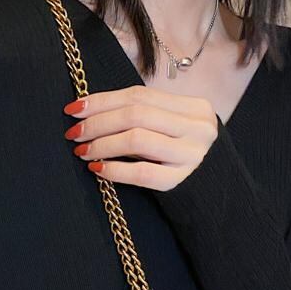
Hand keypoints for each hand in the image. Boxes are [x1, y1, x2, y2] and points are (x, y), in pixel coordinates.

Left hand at [65, 84, 217, 191]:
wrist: (216, 194)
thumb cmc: (185, 156)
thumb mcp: (177, 128)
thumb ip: (151, 115)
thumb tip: (95, 109)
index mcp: (194, 107)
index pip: (139, 95)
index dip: (104, 100)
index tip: (75, 107)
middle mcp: (196, 127)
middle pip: (136, 114)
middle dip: (98, 122)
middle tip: (73, 132)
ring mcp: (191, 155)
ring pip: (137, 139)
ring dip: (103, 144)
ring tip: (83, 151)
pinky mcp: (181, 182)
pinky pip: (141, 173)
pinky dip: (115, 170)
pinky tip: (98, 170)